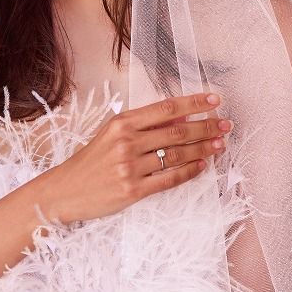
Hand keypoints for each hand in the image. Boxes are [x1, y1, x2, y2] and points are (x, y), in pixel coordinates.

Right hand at [46, 90, 233, 223]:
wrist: (64, 191)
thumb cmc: (90, 162)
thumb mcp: (110, 134)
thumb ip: (141, 126)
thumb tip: (179, 118)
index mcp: (122, 123)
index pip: (166, 108)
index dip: (194, 103)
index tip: (215, 100)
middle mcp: (126, 142)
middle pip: (177, 132)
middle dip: (207, 127)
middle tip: (226, 126)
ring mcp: (130, 167)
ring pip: (177, 155)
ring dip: (203, 149)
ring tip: (220, 145)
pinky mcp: (132, 191)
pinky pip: (169, 179)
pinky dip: (189, 172)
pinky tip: (202, 166)